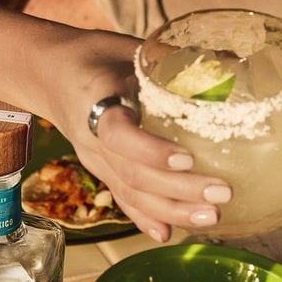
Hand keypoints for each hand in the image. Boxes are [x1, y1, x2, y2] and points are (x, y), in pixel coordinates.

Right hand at [34, 29, 230, 243]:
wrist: (49, 74)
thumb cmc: (96, 55)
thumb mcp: (130, 47)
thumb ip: (171, 58)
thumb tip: (232, 60)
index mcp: (95, 100)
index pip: (119, 135)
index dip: (152, 151)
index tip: (187, 158)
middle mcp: (91, 138)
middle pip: (132, 174)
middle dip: (180, 190)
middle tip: (222, 194)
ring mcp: (95, 160)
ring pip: (131, 193)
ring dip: (172, 210)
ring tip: (212, 217)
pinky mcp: (101, 171)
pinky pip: (123, 199)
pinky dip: (146, 218)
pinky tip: (168, 234)